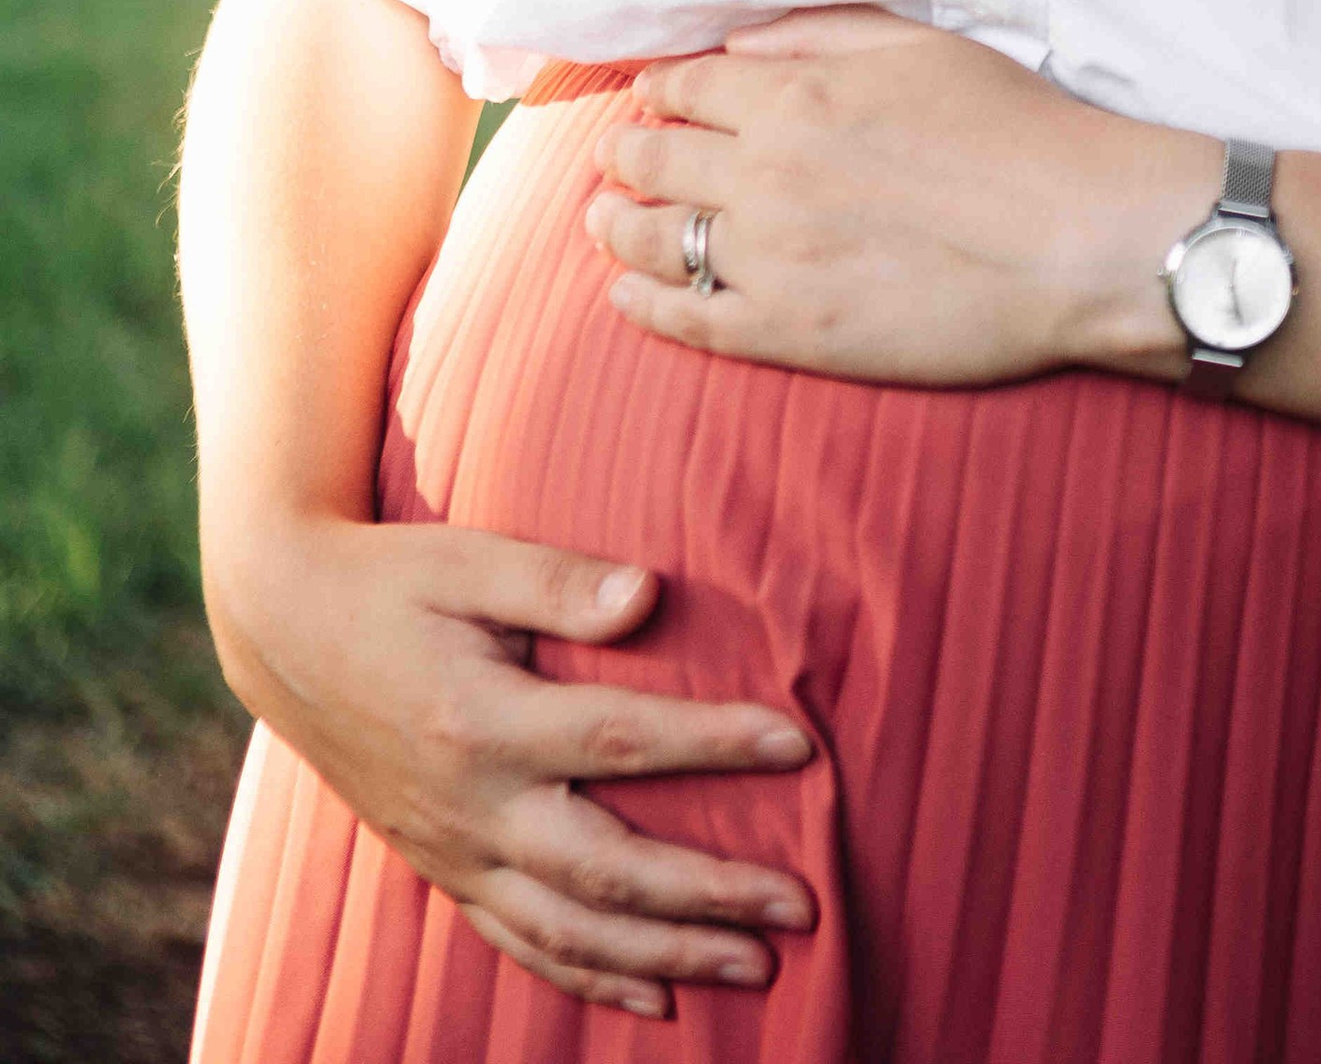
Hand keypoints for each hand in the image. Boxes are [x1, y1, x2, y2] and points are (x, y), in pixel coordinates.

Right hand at [204, 511, 816, 1018]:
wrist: (284, 633)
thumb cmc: (392, 582)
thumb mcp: (469, 560)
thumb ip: (559, 581)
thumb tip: (648, 594)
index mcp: (483, 722)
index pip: (620, 740)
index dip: (714, 745)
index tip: (799, 747)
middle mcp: (470, 805)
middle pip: (606, 867)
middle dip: (708, 894)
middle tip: (800, 904)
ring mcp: (453, 851)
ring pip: (570, 928)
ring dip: (666, 953)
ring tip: (757, 964)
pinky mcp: (441, 870)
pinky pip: (520, 943)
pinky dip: (589, 975)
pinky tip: (654, 996)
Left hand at [588, 7, 1209, 384]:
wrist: (1077, 236)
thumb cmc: (1016, 130)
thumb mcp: (919, 46)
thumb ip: (816, 36)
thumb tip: (736, 44)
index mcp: (795, 96)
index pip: (686, 86)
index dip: (659, 90)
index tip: (651, 97)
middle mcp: (764, 172)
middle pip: (653, 158)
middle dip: (625, 153)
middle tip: (614, 158)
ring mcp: (770, 258)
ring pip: (653, 238)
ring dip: (615, 225)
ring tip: (601, 222)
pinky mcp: (791, 333)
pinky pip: (688, 320)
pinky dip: (643, 306)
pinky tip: (626, 297)